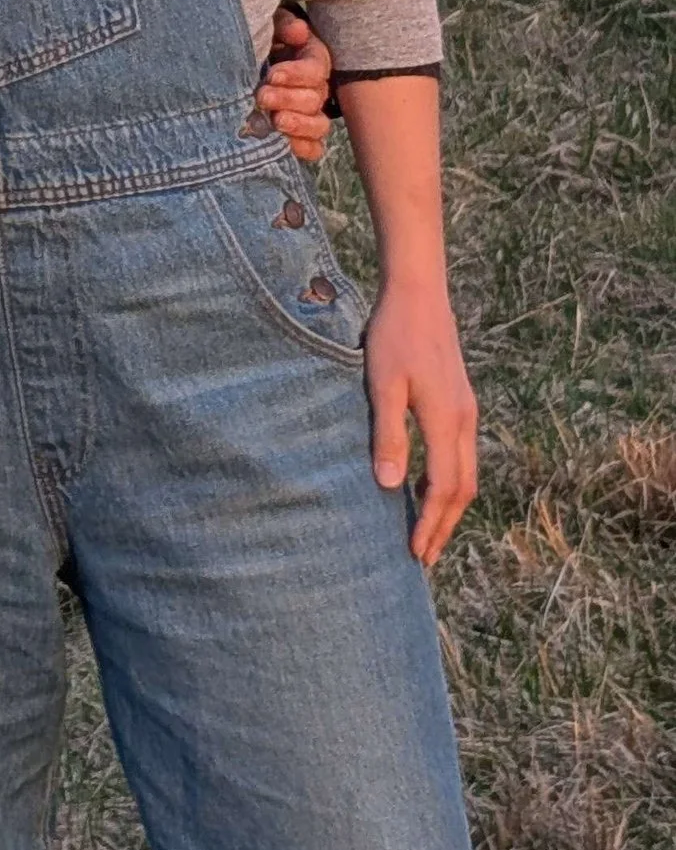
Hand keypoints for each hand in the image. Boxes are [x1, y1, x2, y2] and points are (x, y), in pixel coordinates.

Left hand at [258, 5, 334, 166]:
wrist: (240, 57)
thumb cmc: (259, 37)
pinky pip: (313, 148)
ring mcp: (309, 114)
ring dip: (298, 125)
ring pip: (318, 125)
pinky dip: (303, 148)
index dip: (296, 74)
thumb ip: (284, 24)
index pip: (315, 69)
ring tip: (277, 121)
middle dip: (288, 99)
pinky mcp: (300, 135)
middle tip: (262, 96)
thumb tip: (298, 31)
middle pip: (313, 99)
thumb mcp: (271, 23)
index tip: (272, 75)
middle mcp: (314, 88)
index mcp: (311, 59)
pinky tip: (287, 146)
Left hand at [363, 277, 478, 565]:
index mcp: (447, 421)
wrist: (418, 294)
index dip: (430, 524)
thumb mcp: (382, 384)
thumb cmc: (394, 335)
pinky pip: (460, 454)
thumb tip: (389, 487)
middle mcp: (464, 420)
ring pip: (465, 473)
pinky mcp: (460, 401)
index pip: (443, 489)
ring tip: (424, 529)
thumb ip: (388, 434)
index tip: (415, 552)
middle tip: (423, 555)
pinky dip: (447, 480)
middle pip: (462, 489)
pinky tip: (422, 484)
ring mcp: (466, 410)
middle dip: (444, 525)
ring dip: (447, 505)